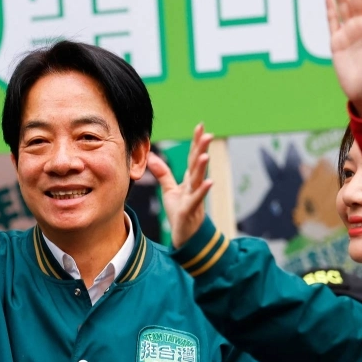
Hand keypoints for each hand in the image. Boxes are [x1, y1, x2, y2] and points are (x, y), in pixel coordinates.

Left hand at [146, 125, 213, 246]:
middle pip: (197, 164)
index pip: (192, 156)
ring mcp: (194, 197)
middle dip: (202, 149)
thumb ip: (163, 173)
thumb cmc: (180, 212)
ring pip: (198, 179)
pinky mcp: (191, 209)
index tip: (200, 125)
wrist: (186, 236)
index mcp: (189, 179)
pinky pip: (197, 199)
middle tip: (208, 134)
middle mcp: (194, 185)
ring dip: (202, 167)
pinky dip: (203, 190)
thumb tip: (151, 156)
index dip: (196, 142)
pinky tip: (209, 182)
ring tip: (206, 155)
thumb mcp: (169, 190)